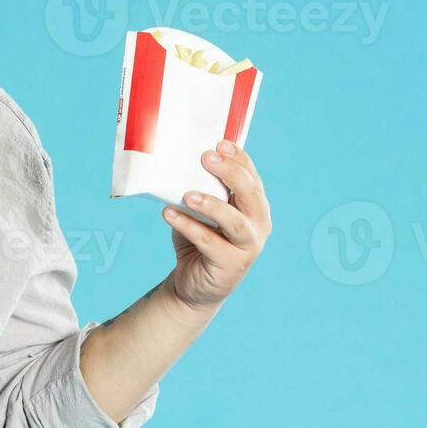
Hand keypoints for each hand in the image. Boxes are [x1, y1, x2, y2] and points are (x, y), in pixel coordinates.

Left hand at [162, 141, 271, 312]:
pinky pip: (209, 242)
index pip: (252, 177)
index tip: (219, 143)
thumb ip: (199, 189)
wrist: (194, 284)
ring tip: (187, 194)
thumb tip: (177, 161)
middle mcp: (258, 225)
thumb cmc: (199, 238)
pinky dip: (188, 226)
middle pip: (250, 194)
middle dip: (230, 173)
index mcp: (255, 206)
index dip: (239, 159)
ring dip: (211, 204)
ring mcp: (248, 247)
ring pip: (235, 221)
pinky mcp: (231, 265)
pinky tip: (168, 214)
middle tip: (206, 158)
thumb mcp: (201, 211)